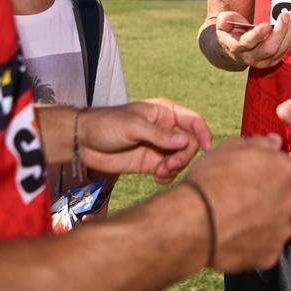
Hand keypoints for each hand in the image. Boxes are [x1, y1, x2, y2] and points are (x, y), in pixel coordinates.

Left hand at [79, 99, 211, 183]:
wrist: (83, 142)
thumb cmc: (106, 124)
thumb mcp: (133, 126)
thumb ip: (159, 135)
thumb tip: (186, 141)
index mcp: (164, 112)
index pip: (193, 120)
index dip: (203, 133)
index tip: (207, 148)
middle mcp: (165, 129)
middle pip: (189, 144)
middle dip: (183, 156)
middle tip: (168, 165)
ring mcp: (158, 147)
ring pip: (181, 159)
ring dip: (174, 168)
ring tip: (159, 173)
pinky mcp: (150, 163)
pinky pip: (169, 171)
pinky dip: (167, 177)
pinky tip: (156, 178)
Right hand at [185, 134, 290, 271]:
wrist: (195, 220)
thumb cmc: (211, 179)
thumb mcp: (230, 147)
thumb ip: (259, 143)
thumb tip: (274, 141)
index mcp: (284, 169)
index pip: (286, 168)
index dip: (269, 172)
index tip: (253, 177)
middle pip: (287, 197)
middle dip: (271, 197)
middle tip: (244, 199)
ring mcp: (282, 229)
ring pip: (278, 223)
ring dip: (264, 221)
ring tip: (237, 219)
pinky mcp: (271, 255)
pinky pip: (266, 247)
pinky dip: (254, 243)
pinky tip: (235, 236)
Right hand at [215, 10, 290, 69]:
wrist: (233, 48)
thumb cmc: (229, 32)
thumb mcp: (222, 23)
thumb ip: (224, 19)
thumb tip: (229, 20)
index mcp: (236, 47)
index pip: (248, 43)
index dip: (258, 35)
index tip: (267, 24)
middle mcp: (250, 58)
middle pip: (269, 49)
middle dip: (280, 31)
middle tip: (285, 15)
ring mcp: (263, 62)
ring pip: (280, 50)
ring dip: (289, 32)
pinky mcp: (273, 61)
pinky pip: (286, 50)